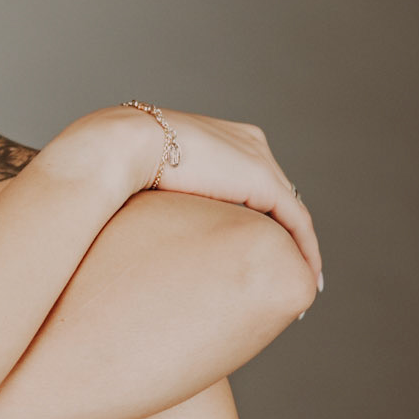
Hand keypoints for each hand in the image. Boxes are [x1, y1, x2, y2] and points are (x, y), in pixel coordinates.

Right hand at [54, 105, 323, 288]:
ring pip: (292, 210)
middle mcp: (247, 141)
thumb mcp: (137, 180)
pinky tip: (307, 278)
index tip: (254, 248)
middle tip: (287, 270)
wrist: (118, 145)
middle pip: (276, 195)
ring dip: (300, 247)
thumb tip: (136, 227)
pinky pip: (297, 222)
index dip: (257, 216)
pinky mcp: (264, 182)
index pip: (248, 179)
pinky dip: (306, 251)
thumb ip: (153, 198)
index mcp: (217, 136)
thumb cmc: (111, 165)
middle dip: (285, 233)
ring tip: (303, 282)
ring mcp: (258, 159)